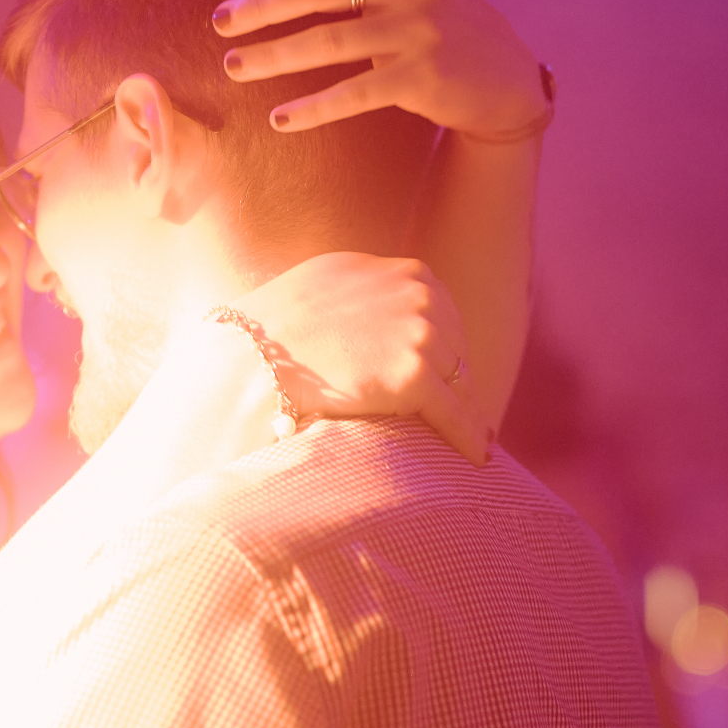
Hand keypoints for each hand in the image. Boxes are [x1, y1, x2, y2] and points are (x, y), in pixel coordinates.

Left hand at [210, 0, 544, 139]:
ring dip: (275, 55)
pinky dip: (315, 107)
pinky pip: (356, 93)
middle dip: (263, 3)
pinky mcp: (422, 79)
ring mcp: (418, 32)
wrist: (505, 75)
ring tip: (234, 67)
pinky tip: (279, 119)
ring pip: (331, 41)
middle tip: (218, 22)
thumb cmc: (449, 13)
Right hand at [232, 252, 489, 464]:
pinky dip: (469, 436)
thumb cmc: (272, 329)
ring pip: (458, 381)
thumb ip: (366, 292)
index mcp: (397, 271)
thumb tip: (380, 312)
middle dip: (453, 378)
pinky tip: (477, 456)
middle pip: (454, 346)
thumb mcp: (326, 285)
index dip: (440, 348)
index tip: (443, 374)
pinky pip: (454, 413)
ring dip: (460, 409)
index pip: (438, 313)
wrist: (250, 357)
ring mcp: (419, 332)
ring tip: (470, 439)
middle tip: (455, 413)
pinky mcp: (414, 375)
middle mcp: (416, 293)